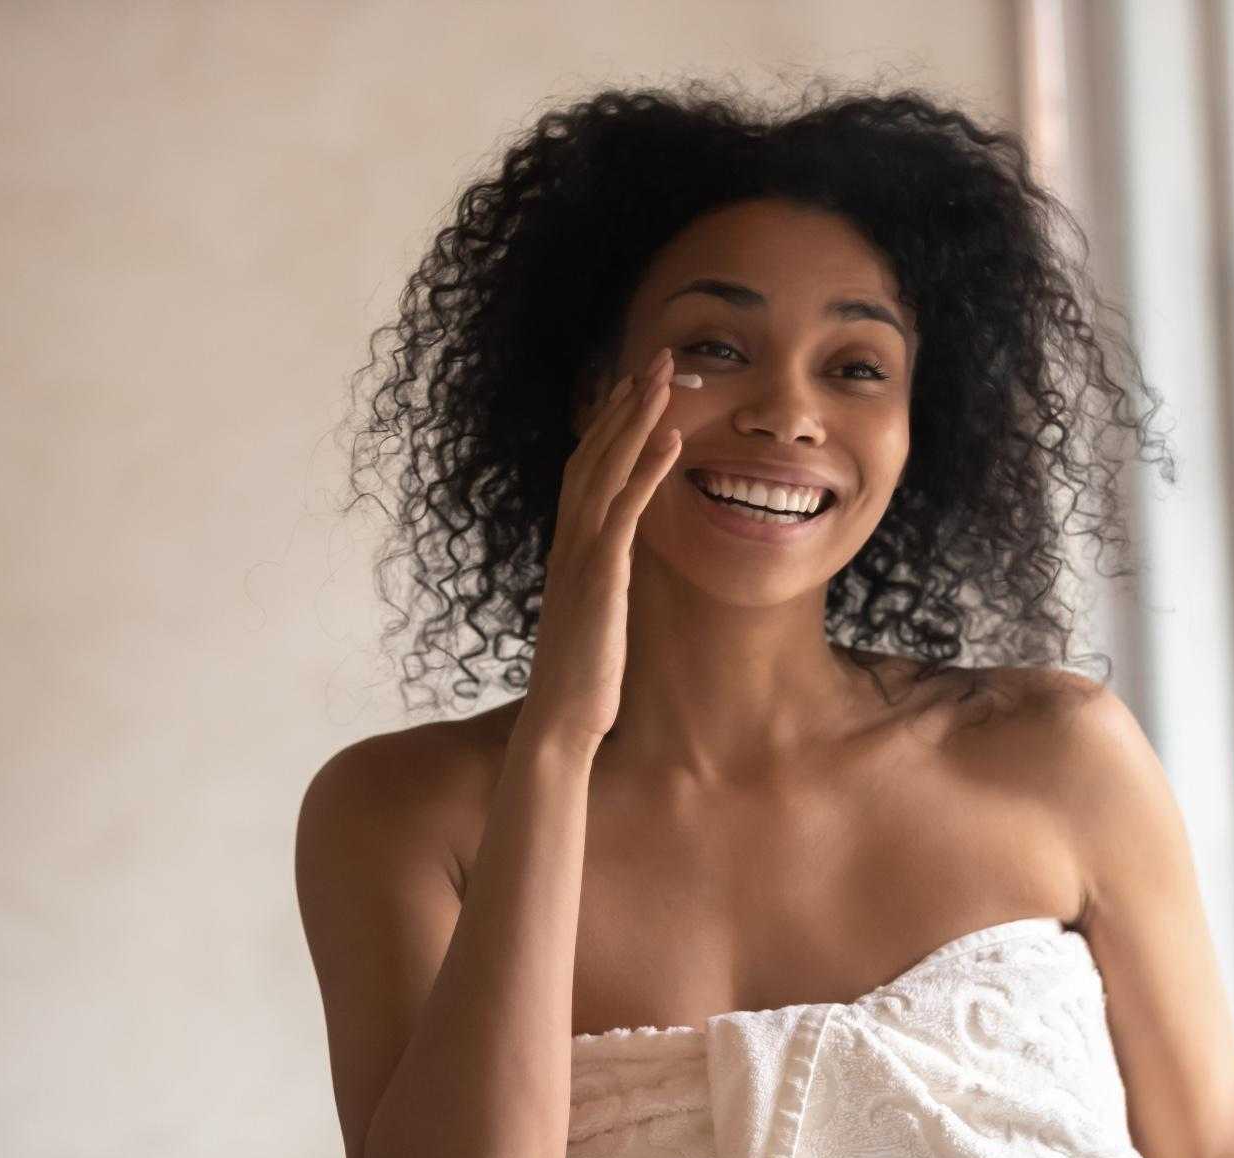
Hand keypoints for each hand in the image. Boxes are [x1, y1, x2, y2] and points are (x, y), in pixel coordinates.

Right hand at [515, 345, 682, 756]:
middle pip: (593, 452)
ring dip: (637, 418)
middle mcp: (568, 541)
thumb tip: (616, 565)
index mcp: (568, 548)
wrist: (561, 723)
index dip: (608, 423)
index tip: (632, 385)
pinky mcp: (600, 577)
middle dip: (626, 401)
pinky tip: (672, 440)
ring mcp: (580, 556)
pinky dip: (646, 469)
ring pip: (606, 468)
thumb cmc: (582, 677)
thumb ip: (601, 581)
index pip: (585, 468)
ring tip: (666, 376)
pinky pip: (625, 510)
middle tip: (656, 357)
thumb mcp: (594, 615)